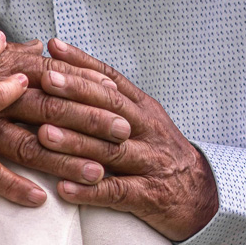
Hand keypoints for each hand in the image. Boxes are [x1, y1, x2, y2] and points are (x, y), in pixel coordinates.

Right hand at [0, 40, 132, 205]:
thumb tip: (39, 46)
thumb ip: (10, 55)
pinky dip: (14, 185)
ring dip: (63, 160)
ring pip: (27, 143)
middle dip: (90, 123)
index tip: (118, 101)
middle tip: (123, 136)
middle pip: (50, 109)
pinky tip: (41, 198)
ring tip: (97, 174)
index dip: (87, 88)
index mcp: (0, 70)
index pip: (54, 78)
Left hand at [37, 39, 218, 240]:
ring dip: (75, 142)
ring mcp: (149, 163)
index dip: (83, 63)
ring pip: (110, 150)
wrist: (202, 195)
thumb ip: (114, 101)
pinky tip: (63, 188)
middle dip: (76, 93)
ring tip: (43, 134)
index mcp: (144, 110)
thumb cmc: (161, 154)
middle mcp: (147, 131)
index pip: (111, 80)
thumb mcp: (145, 121)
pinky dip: (89, 191)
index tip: (54, 49)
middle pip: (111, 108)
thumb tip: (74, 73)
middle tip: (46, 80)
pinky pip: (116, 192)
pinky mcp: (148, 195)